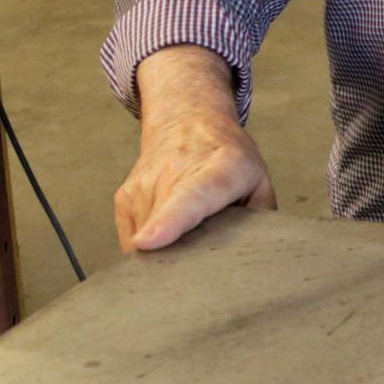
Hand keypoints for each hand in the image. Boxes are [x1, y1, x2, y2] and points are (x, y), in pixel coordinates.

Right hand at [114, 47, 276, 252]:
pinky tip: (169, 229)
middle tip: (200, 262)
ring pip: (144, 244)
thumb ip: (259, 218)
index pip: (190, 198)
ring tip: (189, 229)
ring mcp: (142, 186)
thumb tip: (254, 254)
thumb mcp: (258, 180)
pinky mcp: (123, 199)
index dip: (169, 222)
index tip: (149, 242)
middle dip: (176, 260)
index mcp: (219, 171)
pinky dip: (150, 247)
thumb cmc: (228, 156)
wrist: (186, 120)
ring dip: (165, 252)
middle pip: (161, 230)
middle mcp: (172, 173)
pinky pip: (132, 241)